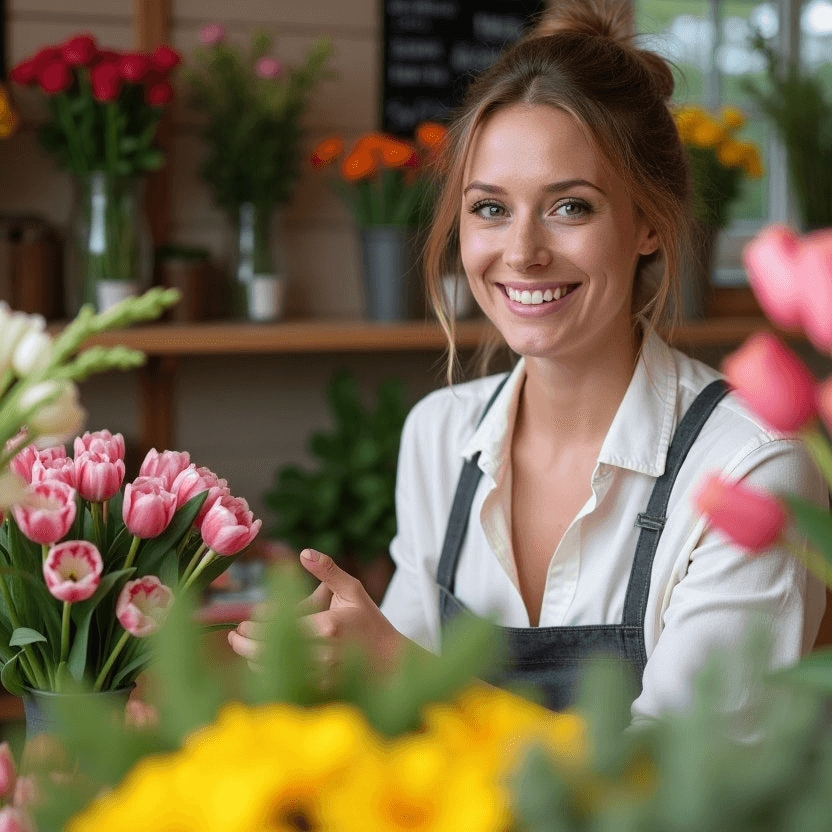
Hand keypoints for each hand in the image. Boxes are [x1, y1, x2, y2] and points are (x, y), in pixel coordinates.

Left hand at [228, 549, 404, 679]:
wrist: (390, 658)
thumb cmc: (368, 619)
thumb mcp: (352, 589)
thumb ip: (327, 570)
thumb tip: (303, 552)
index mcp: (329, 626)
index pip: (283, 626)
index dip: (258, 626)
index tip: (244, 622)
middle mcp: (325, 653)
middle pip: (274, 651)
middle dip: (247, 644)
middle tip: (234, 636)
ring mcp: (324, 675)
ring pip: (279, 671)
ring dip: (254, 660)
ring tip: (241, 648)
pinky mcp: (323, 689)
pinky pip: (288, 684)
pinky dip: (271, 674)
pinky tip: (259, 664)